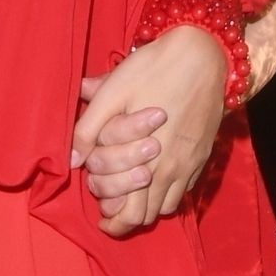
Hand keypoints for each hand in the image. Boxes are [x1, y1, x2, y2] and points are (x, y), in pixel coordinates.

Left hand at [72, 26, 226, 237]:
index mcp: (146, 159)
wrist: (203, 55)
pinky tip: (156, 176)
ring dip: (147, 205)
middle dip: (127, 218)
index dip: (112, 220)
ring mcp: (190, 164)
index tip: (102, 214)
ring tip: (132, 193)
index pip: (130, 213)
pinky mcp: (203, 154)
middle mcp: (171, 169)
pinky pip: (185, 190)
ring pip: (167, 206)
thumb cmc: (153, 70)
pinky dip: (168, 192)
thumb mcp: (113, 93)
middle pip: (147, 216)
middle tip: (112, 208)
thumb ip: (89, 129)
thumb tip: (72, 160)